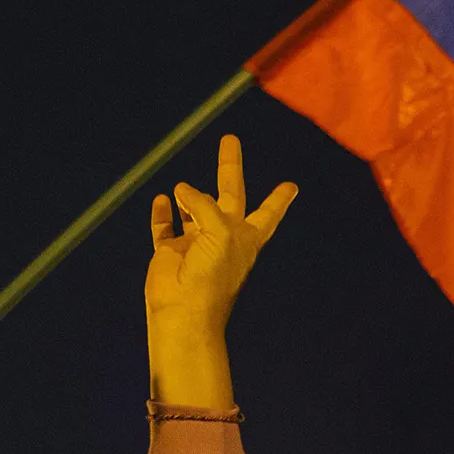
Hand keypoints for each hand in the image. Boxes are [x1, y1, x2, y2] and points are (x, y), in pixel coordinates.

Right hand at [144, 134, 295, 412]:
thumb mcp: (220, 232)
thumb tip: (180, 191)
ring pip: (192, 210)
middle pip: (228, 194)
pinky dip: (162, 212)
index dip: (279, 198)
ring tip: (182, 185)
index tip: (292, 185)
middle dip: (229, 168)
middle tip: (230, 140)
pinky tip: (161, 199)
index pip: (267, 212)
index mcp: (246, 237)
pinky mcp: (169, 251)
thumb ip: (203, 204)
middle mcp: (222, 236)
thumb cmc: (211, 276)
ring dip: (188, 195)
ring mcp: (195, 243)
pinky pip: (164, 226)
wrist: (184, 312)